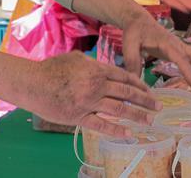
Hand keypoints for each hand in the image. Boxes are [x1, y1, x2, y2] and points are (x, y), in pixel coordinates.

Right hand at [23, 51, 160, 135]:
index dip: (140, 85)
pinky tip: (129, 133)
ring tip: (150, 121)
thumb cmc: (52, 68)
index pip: (125, 77)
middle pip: (127, 93)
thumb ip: (93, 63)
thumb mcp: (76, 58)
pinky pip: (102, 125)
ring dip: (137, 116)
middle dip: (145, 100)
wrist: (32, 83)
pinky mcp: (79, 117)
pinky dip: (117, 130)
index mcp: (97, 70)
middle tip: (158, 107)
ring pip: (119, 109)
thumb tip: (103, 67)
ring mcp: (89, 102)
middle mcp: (97, 85)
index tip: (149, 91)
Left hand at [121, 12, 190, 88]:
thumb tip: (135, 81)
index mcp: (166, 43)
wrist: (138, 20)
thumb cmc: (134, 32)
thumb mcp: (129, 45)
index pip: (179, 58)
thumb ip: (132, 62)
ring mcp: (179, 46)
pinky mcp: (178, 49)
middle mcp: (176, 44)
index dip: (188, 72)